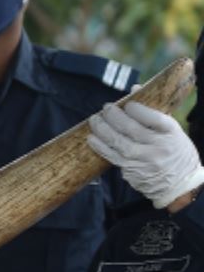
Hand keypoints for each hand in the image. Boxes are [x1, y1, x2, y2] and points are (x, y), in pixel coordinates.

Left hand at [88, 101, 203, 208]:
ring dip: (102, 130)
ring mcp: (145, 161)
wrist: (180, 183)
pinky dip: (101, 147)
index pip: (154, 118)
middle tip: (105, 108)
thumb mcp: (171, 130)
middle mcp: (159, 147)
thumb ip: (153, 111)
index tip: (127, 104)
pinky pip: (113, 157)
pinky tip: (92, 139)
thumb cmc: (174, 150)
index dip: (138, 110)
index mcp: (172, 133)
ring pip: (119, 143)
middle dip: (114, 116)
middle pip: (132, 129)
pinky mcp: (132, 172)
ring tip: (94, 120)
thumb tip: (134, 89)